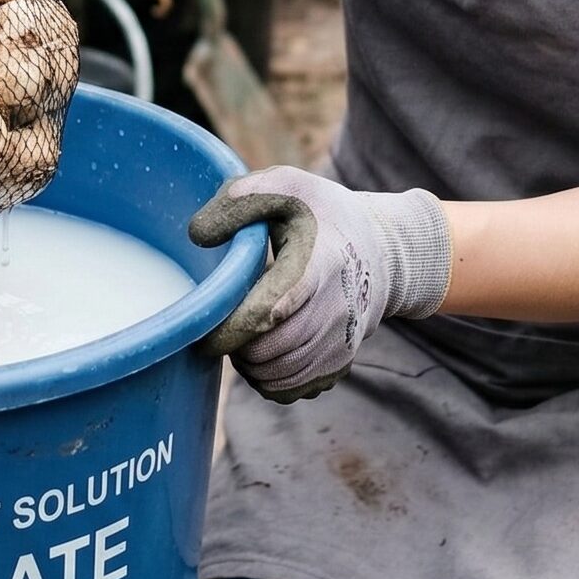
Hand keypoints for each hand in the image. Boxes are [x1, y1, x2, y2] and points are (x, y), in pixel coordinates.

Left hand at [188, 166, 451, 403]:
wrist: (381, 252)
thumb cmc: (323, 216)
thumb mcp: (288, 187)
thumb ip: (240, 199)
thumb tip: (198, 235)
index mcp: (319, 265)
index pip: (270, 310)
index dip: (232, 327)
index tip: (204, 326)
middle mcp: (336, 310)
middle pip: (268, 351)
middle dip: (234, 344)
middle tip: (223, 320)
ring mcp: (341, 342)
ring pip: (276, 376)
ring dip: (247, 363)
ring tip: (243, 332)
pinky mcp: (340, 364)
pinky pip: (290, 390)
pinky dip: (266, 379)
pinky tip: (263, 350)